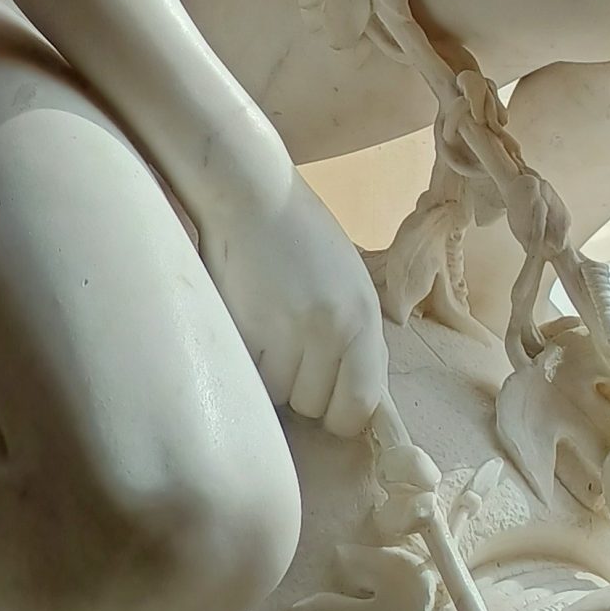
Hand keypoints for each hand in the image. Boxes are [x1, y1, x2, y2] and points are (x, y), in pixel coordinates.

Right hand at [199, 166, 389, 438]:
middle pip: (314, 406)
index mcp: (364, 319)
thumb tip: (356, 399)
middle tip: (288, 354)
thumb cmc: (304, 237)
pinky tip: (247, 330)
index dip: (339, 414)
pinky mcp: (245, 331)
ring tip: (266, 336)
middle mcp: (331, 331)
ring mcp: (286, 333)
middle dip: (301, 390)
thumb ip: (357, 338)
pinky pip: (248, 377)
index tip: (324, 403)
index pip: (360, 405)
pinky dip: (245, 364)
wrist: (251, 196)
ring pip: (279, 396)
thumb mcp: (352, 284)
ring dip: (271, 378)